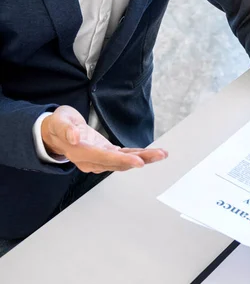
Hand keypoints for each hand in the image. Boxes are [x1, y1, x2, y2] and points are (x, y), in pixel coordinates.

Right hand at [41, 105, 167, 172]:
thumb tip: (75, 137)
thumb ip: (66, 129)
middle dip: (141, 159)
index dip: (122, 160)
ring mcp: (100, 159)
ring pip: (124, 161)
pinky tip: (153, 154)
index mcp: (81, 152)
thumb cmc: (58, 124)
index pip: (104, 158)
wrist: (54, 133)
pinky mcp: (106, 154)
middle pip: (119, 162)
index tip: (139, 161)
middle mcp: (92, 160)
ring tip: (162, 154)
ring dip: (144, 158)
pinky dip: (139, 155)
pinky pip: (124, 156)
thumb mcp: (59, 121)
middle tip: (160, 154)